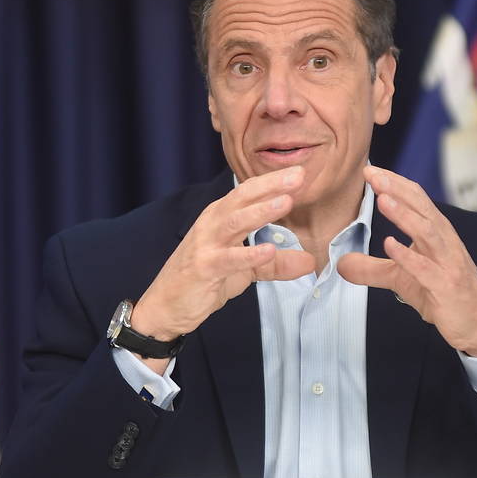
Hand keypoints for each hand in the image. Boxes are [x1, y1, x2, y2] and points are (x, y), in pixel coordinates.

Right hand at [131, 167, 315, 369]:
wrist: (166, 306)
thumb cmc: (203, 279)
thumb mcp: (245, 270)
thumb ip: (276, 264)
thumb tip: (310, 261)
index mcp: (221, 218)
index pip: (248, 192)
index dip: (273, 181)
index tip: (300, 172)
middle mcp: (212, 224)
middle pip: (242, 198)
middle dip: (270, 185)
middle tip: (298, 175)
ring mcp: (206, 245)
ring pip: (235, 222)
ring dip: (261, 211)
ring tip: (286, 201)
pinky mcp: (203, 268)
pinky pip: (228, 259)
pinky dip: (248, 254)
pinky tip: (268, 250)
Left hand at [338, 166, 476, 357]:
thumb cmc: (444, 296)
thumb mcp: (402, 280)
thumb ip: (372, 269)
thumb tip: (341, 264)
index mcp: (436, 233)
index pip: (416, 200)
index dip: (394, 184)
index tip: (370, 170)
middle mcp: (445, 242)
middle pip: (422, 208)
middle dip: (396, 189)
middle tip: (372, 174)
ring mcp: (448, 263)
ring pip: (427, 232)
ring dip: (405, 215)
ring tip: (382, 200)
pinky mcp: (446, 286)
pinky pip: (426, 268)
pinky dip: (408, 255)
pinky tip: (390, 244)